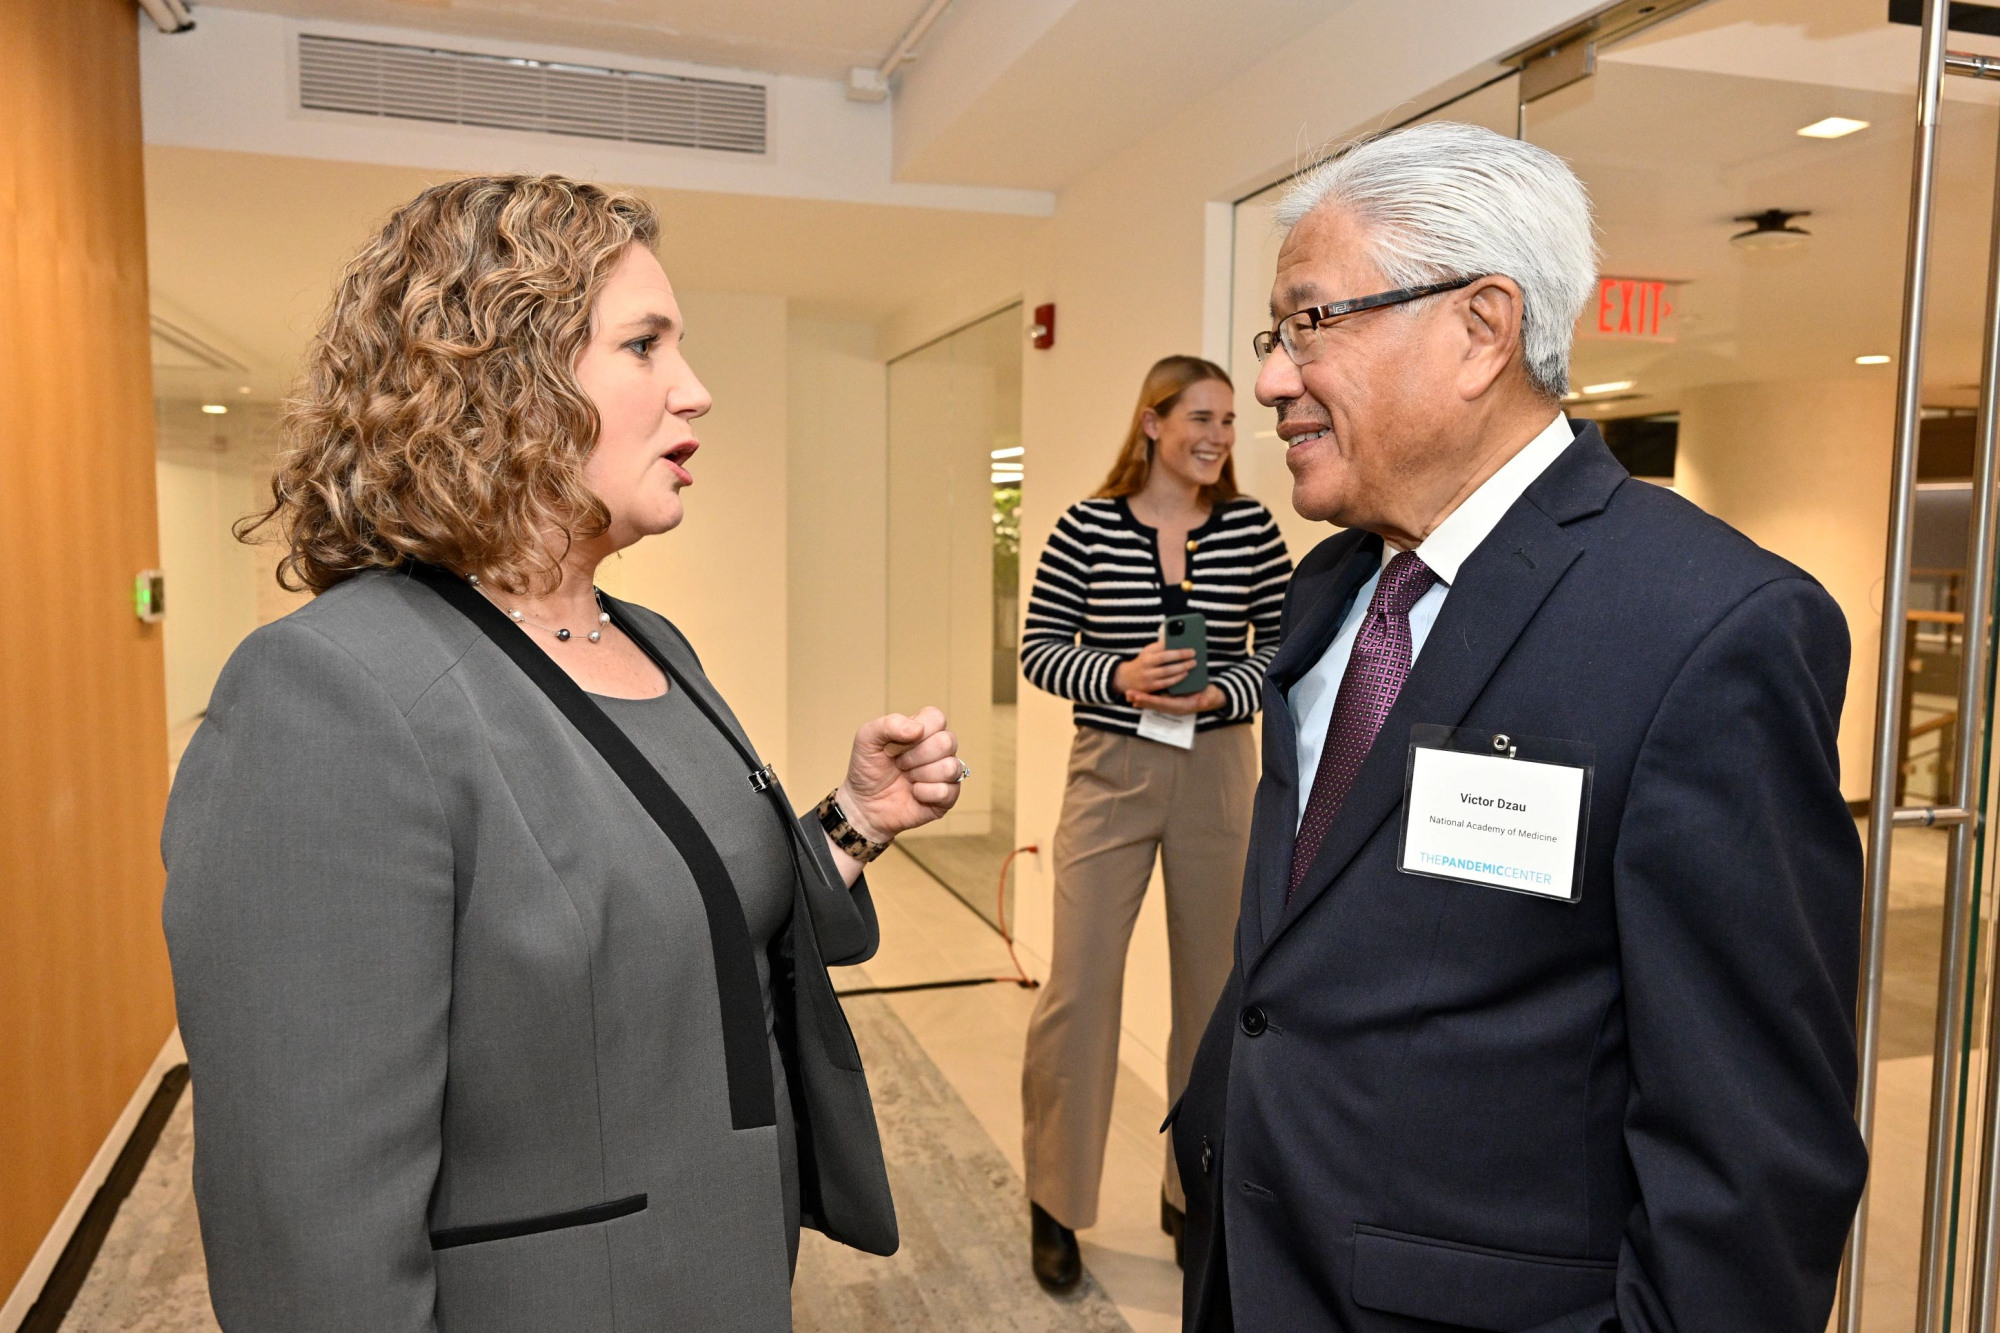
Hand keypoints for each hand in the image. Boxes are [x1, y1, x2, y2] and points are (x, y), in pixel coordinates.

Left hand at [837, 707, 962, 844]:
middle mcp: (939, 750)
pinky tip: (914, 793)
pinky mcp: (947, 798)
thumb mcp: (867, 739)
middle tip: (900, 764)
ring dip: (921, 774)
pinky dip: (924, 793)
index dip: (920, 729)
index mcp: (923, 730)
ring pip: (951, 767)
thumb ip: (889, 724)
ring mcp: (946, 774)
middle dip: (917, 755)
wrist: (863, 805)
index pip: (937, 718)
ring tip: (908, 778)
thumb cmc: (867, 769)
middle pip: (947, 741)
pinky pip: (947, 791)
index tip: (899, 742)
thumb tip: (918, 729)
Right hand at [1113, 642, 1195, 697]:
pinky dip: (1178, 678)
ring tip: (1193, 663)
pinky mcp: (1151, 686)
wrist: (1126, 678)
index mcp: (1147, 652)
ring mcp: (1148, 675)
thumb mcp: (1148, 652)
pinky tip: (1185, 674)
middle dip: (1181, 655)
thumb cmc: (1143, 662)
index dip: (1175, 644)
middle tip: (1193, 653)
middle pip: (1166, 657)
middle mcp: (1146, 662)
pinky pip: (1167, 682)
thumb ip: (1161, 648)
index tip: (1188, 643)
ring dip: (1182, 667)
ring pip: (1168, 670)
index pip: (1162, 645)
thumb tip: (1179, 641)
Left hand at [1125, 684, 1224, 715]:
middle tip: (1128, 695)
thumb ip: (1203, 699)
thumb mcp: (1207, 697)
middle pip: (1155, 705)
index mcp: (1181, 706)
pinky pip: (1158, 701)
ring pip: (1154, 703)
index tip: (1137, 697)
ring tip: (1130, 695)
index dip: (1149, 700)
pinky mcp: (1172, 703)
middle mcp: (1175, 708)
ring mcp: (1173, 706)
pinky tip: (1140, 695)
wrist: (1214, 699)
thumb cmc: (1210, 696)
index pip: (1162, 703)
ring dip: (1142, 699)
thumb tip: (1202, 698)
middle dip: (1141, 700)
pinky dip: (1148, 698)